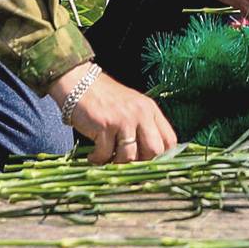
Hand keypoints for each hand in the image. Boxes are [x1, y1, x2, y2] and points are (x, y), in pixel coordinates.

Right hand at [51, 64, 177, 164]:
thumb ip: (143, 127)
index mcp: (150, 110)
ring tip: (107, 159)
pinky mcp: (104, 125)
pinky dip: (98, 159)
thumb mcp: (131, 108)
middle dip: (141, 163)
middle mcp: (141, 113)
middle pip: (154, 151)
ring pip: (129, 157)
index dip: (161, 157)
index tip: (147, 164)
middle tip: (126, 164)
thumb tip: (149, 159)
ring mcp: (123, 119)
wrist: (78, 83)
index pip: (169, 141)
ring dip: (116, 164)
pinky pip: (105, 154)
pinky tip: (93, 155)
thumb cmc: (105, 99)